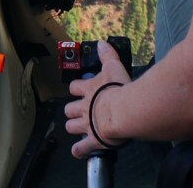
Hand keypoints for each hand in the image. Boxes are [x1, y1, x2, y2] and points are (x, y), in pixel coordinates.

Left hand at [62, 40, 130, 157]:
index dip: (77, 89)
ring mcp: (86, 124)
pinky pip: (81, 148)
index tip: (80, 90)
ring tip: (80, 129)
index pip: (75, 88)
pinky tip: (79, 151)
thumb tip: (102, 43)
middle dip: (72, 111)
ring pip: (71, 127)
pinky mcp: (92, 140)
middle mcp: (83, 107)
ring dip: (74, 128)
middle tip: (80, 112)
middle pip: (69, 109)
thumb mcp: (113, 67)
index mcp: (88, 90)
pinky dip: (79, 150)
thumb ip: (108, 55)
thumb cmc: (118, 88)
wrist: (123, 110)